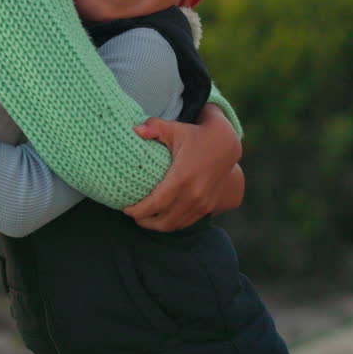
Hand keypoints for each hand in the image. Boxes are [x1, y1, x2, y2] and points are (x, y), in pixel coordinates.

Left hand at [122, 105, 242, 231]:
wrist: (227, 146)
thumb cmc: (197, 136)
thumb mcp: (175, 129)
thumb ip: (154, 128)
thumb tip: (134, 129)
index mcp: (182, 178)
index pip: (156, 203)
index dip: (138, 210)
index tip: (125, 209)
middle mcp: (193, 195)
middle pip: (164, 221)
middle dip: (145, 222)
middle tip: (132, 215)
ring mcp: (202, 204)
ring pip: (175, 225)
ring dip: (158, 226)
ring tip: (144, 218)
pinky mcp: (208, 207)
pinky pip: (186, 222)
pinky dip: (172, 223)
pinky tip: (162, 217)